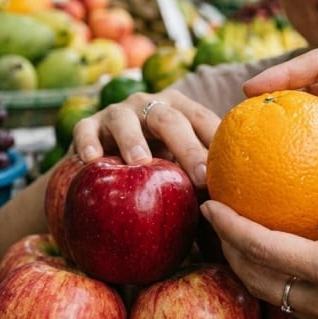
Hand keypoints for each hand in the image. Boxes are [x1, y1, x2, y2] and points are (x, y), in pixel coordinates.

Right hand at [71, 89, 219, 186]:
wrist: (107, 163)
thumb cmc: (157, 170)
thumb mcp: (180, 170)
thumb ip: (202, 182)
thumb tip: (232, 213)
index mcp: (181, 110)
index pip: (203, 120)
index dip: (216, 143)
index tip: (228, 173)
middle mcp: (151, 105)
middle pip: (171, 121)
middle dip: (188, 148)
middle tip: (201, 177)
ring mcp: (118, 112)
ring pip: (126, 121)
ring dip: (133, 140)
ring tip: (141, 162)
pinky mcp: (88, 124)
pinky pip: (85, 129)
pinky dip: (88, 142)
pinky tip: (91, 159)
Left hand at [201, 123, 317, 318]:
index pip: (262, 249)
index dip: (229, 227)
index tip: (209, 203)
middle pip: (256, 280)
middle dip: (230, 250)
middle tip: (220, 217)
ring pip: (276, 296)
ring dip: (255, 267)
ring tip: (247, 234)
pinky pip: (303, 303)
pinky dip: (285, 278)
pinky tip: (298, 253)